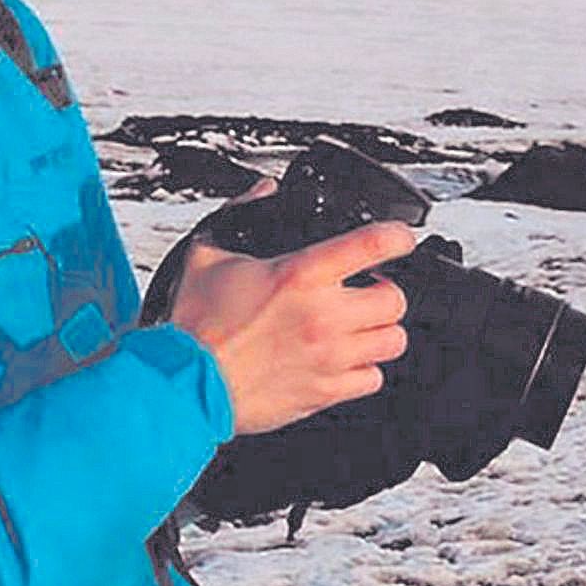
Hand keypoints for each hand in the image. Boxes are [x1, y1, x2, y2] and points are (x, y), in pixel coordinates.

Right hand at [168, 176, 414, 435]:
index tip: (401, 239)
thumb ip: (238, 215)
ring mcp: (328, 357)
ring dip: (380, 331)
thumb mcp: (208, 255)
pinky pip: (372, 379)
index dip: (399, 236)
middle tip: (369, 292)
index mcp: (300, 275)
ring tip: (360, 327)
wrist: (184, 383)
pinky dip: (365, 369)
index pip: (375, 244)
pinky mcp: (324, 392)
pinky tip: (346, 360)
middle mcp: (323, 316)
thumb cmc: (194, 327)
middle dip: (386, 293)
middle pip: (396, 300)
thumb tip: (260, 193)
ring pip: (392, 341)